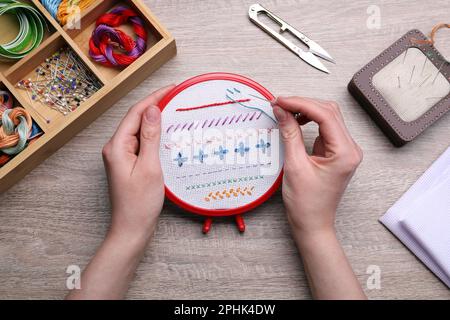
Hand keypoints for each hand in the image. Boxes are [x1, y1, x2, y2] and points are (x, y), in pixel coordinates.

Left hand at [102, 85, 174, 243]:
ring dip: (157, 121)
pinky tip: (168, 135)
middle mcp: (116, 148)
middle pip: (137, 120)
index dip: (154, 98)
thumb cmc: (140, 203)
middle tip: (177, 98)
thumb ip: (150, 137)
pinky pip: (143, 144)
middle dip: (156, 107)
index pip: (136, 113)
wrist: (132, 229)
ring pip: (141, 131)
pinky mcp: (129, 164)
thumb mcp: (149, 167)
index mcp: (117, 147)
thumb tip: (152, 110)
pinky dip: (155, 136)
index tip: (171, 88)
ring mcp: (122, 157)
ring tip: (176, 112)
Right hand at [272, 97, 362, 236]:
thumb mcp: (295, 166)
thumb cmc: (307, 204)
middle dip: (303, 104)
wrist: (312, 224)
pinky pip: (324, 128)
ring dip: (306, 110)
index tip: (280, 101)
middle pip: (328, 112)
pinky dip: (309, 121)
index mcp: (344, 152)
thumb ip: (290, 134)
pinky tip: (295, 121)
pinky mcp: (336, 152)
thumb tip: (281, 110)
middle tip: (279, 104)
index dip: (301, 103)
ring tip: (285, 111)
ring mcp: (344, 150)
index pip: (325, 115)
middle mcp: (350, 149)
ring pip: (327, 117)